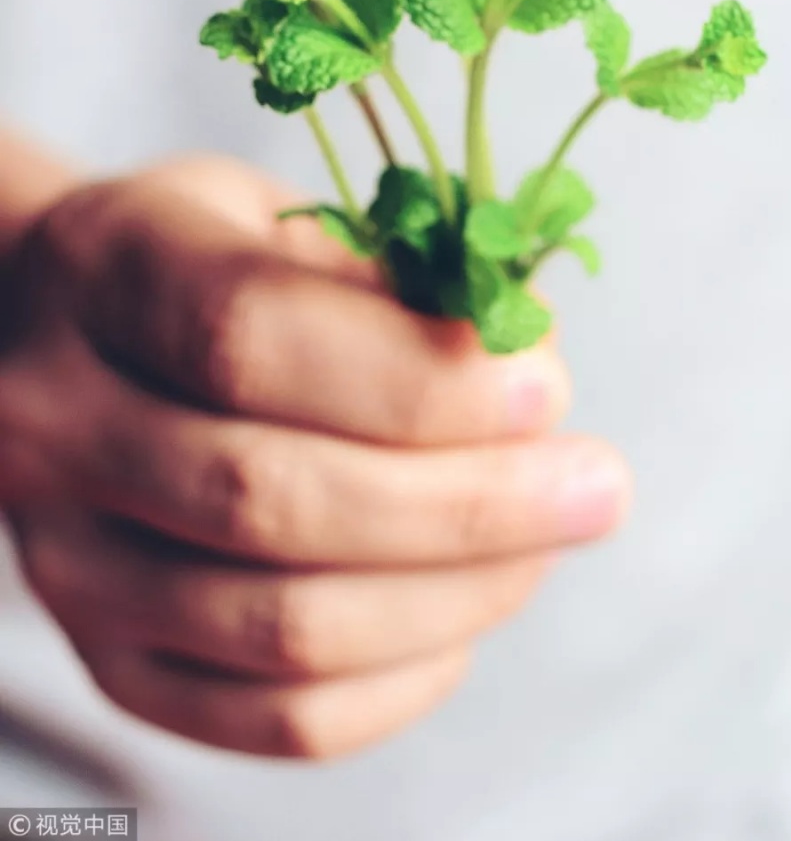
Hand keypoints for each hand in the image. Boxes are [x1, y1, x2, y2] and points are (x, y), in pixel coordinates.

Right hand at [0, 154, 631, 758]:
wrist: (53, 339)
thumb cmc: (199, 260)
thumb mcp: (278, 213)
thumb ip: (392, 274)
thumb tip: (529, 347)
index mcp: (104, 272)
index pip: (245, 337)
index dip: (412, 373)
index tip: (544, 385)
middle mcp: (55, 421)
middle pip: (267, 497)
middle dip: (467, 504)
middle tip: (596, 486)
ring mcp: (67, 560)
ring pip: (277, 627)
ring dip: (453, 594)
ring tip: (547, 542)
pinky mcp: (108, 658)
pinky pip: (268, 718)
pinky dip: (399, 680)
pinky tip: (465, 613)